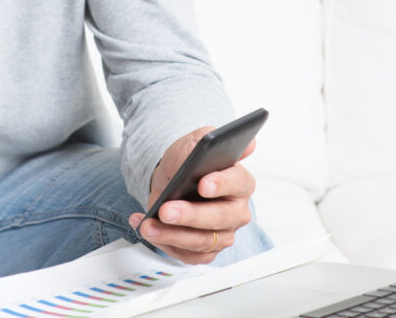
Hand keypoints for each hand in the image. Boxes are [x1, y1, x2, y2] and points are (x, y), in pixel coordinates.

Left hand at [129, 126, 256, 264]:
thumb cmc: (187, 164)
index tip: (203, 184)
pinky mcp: (207, 251)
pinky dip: (165, 244)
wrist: (172, 181)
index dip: (221, 184)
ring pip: (202, 241)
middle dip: (190, 216)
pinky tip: (146, 228)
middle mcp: (236, 211)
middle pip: (219, 218)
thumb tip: (249, 144)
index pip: (237, 183)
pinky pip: (188, 255)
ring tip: (148, 225)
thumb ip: (212, 140)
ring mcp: (223, 234)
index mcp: (240, 182)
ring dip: (171, 234)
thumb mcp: (193, 144)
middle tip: (166, 210)